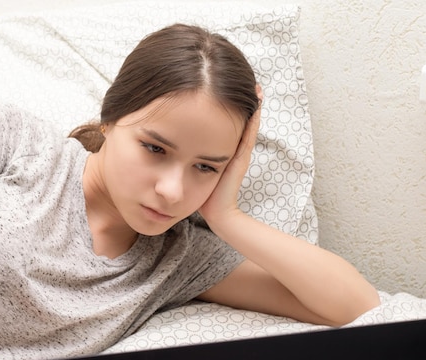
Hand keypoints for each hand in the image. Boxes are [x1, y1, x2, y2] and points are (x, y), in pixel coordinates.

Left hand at [199, 85, 261, 227]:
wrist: (217, 214)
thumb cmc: (202, 196)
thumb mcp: (193, 171)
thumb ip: (187, 159)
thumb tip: (169, 146)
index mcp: (223, 151)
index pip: (228, 124)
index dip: (228, 106)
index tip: (227, 86)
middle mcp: (234, 149)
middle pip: (240, 119)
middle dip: (241, 100)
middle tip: (246, 79)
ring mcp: (240, 153)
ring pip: (247, 123)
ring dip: (251, 105)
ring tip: (255, 86)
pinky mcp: (242, 157)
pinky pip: (249, 133)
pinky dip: (253, 118)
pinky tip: (255, 103)